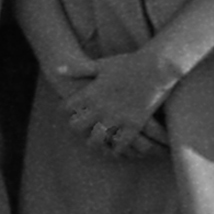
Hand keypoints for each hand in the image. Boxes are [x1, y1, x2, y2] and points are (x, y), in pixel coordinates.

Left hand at [59, 49, 176, 153]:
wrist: (156, 67)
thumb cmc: (129, 63)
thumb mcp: (100, 64)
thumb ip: (78, 69)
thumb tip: (56, 69)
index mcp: (90, 93)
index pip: (66, 108)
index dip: (66, 110)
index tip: (69, 112)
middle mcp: (100, 108)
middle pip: (76, 127)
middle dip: (77, 128)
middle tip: (81, 128)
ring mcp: (116, 118)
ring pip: (96, 140)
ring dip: (94, 142)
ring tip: (96, 142)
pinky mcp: (134, 125)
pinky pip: (120, 145)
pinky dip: (116, 150)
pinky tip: (115, 150)